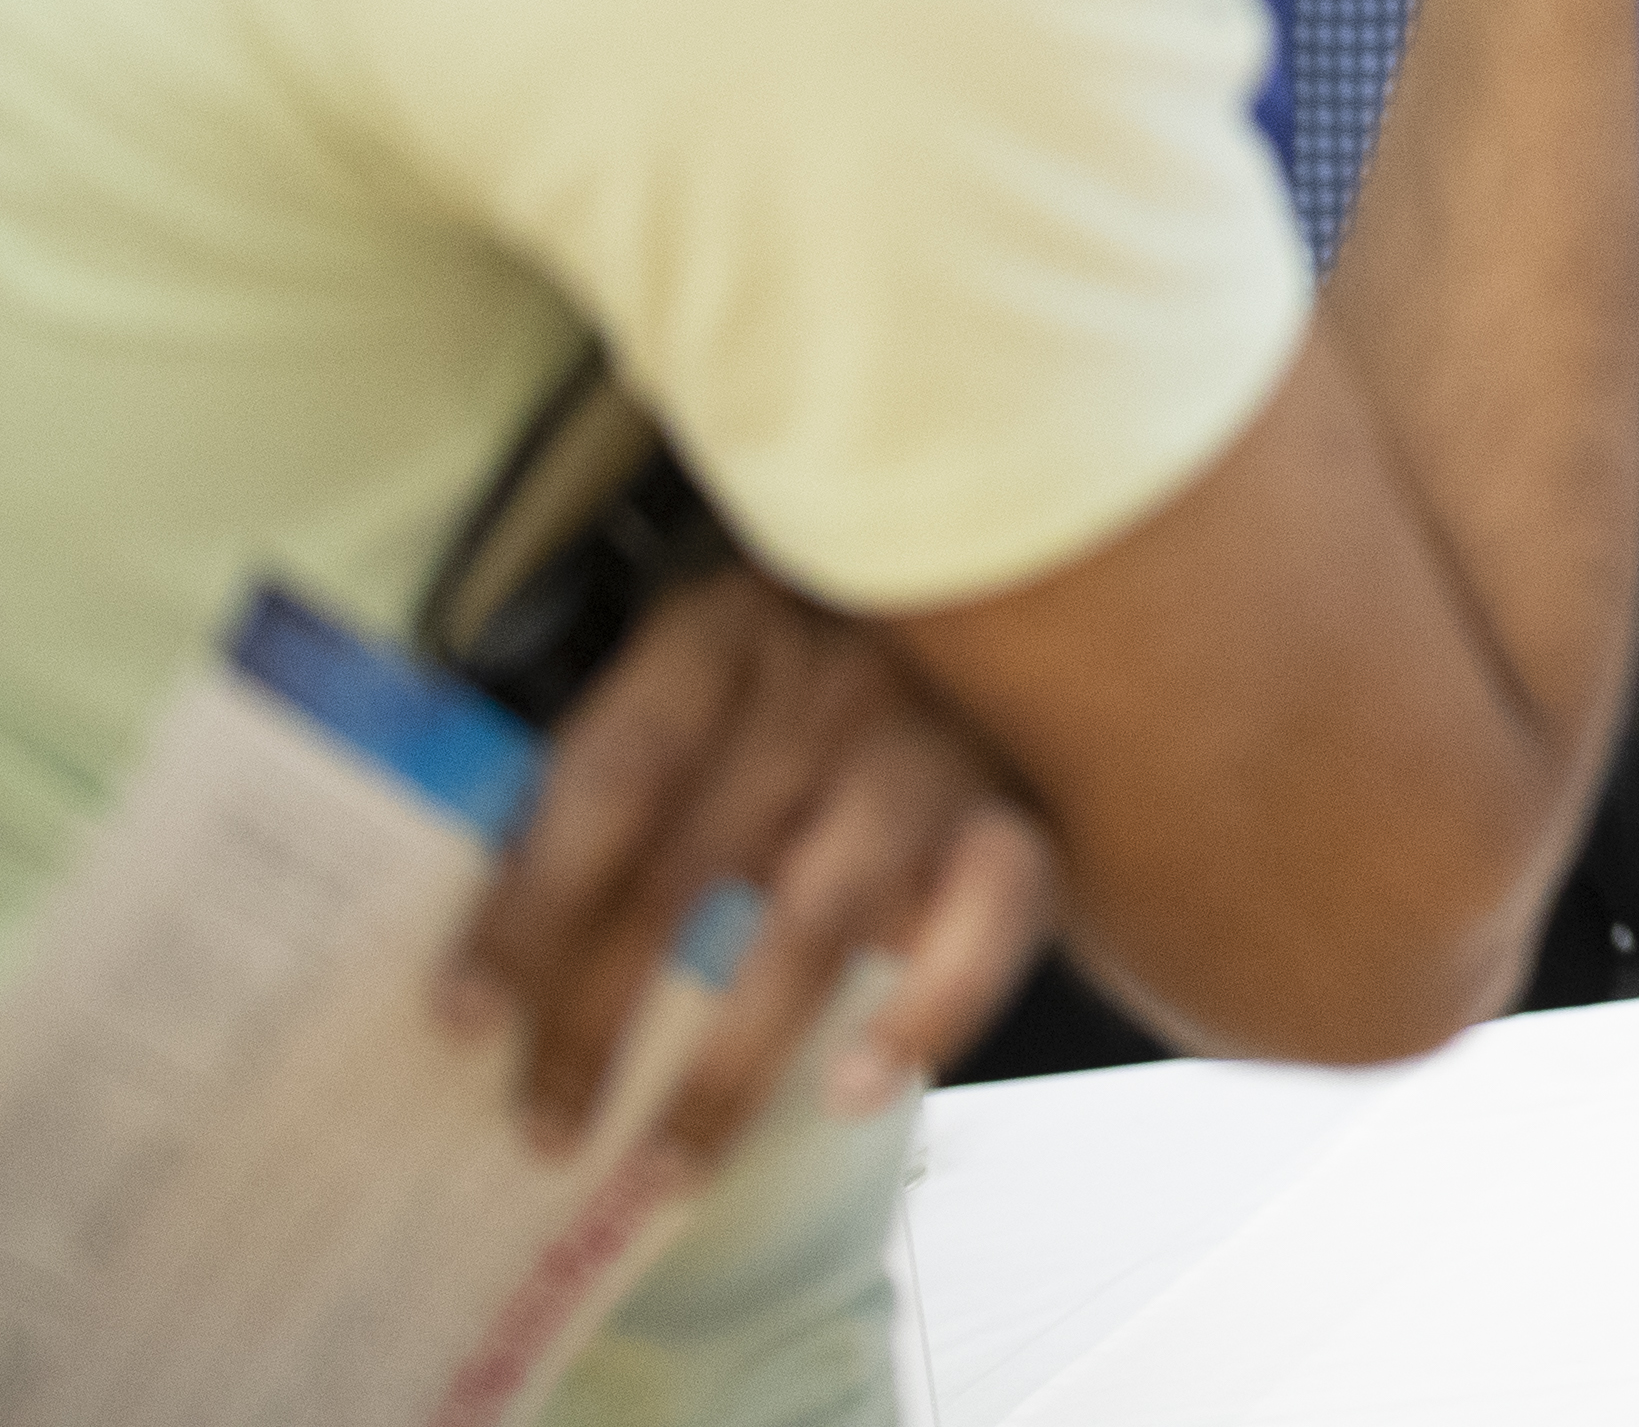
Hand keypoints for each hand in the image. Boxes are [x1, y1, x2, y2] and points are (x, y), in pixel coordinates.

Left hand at [441, 568, 1056, 1170]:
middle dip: (598, 1015)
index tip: (461, 1021)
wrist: (1003, 629)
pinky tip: (856, 1093)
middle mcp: (830, 683)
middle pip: (688, 866)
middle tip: (542, 1135)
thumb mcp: (705, 687)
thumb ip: (616, 784)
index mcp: (724, 636)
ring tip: (667, 1167)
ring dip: (731, 1063)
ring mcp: (931, 752)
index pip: (608, 777)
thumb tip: (484, 971)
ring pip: (816, 921)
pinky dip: (924, 1017)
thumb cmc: (803, 694)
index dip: (529, 903)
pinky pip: (982, 928)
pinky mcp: (1019, 821)